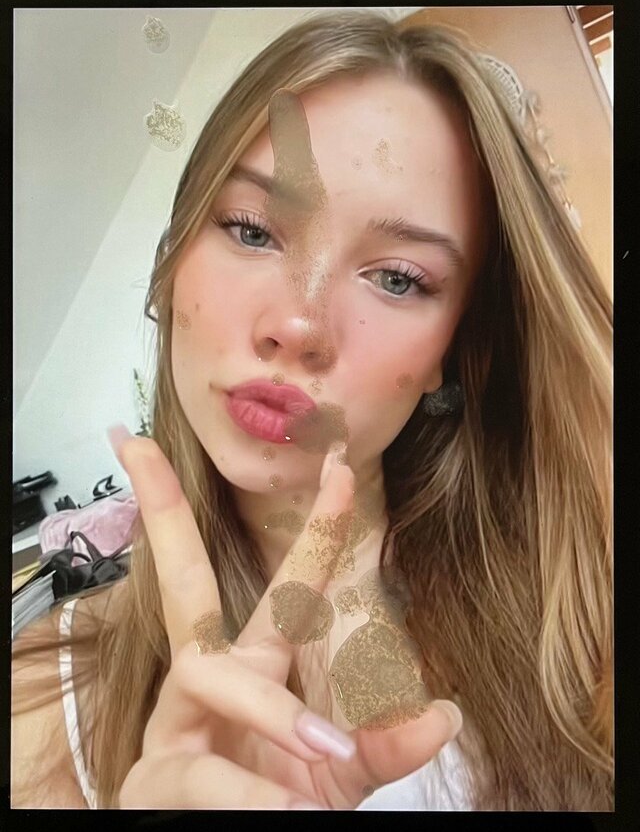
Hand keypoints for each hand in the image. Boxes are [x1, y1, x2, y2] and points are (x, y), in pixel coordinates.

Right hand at [110, 429, 461, 808]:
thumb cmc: (275, 797)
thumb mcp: (337, 775)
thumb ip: (384, 745)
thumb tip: (445, 713)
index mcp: (255, 666)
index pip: (290, 586)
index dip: (318, 528)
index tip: (339, 462)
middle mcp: (207, 676)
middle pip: (182, 581)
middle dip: (162, 510)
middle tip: (137, 445)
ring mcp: (176, 721)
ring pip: (214, 678)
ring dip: (273, 712)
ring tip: (327, 756)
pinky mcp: (157, 779)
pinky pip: (207, 775)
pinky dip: (257, 795)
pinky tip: (290, 809)